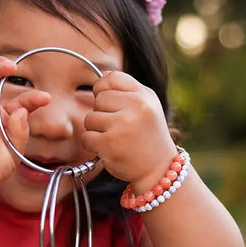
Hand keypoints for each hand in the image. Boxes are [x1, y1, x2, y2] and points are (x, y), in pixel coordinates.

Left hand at [82, 71, 176, 191]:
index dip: (103, 88)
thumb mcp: (148, 107)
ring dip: (96, 130)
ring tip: (114, 137)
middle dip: (101, 112)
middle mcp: (135, 107)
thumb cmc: (148, 136)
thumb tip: (100, 77)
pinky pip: (86, 137)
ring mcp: (121, 126)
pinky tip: (108, 148)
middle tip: (116, 126)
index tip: (107, 101)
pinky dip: (93, 144)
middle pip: (98, 99)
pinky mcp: (109, 144)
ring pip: (90, 118)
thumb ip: (127, 91)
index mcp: (144, 96)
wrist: (159, 169)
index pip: (111, 78)